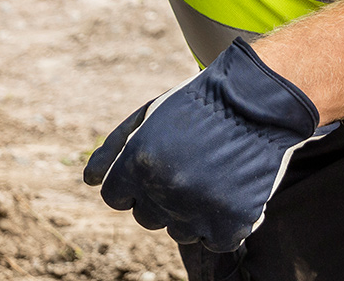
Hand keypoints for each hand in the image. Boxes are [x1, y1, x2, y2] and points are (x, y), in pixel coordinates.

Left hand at [81, 39, 333, 250]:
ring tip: (208, 176)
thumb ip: (112, 150)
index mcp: (138, 163)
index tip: (153, 167)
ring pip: (179, 232)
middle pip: (146, 218)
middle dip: (159, 197)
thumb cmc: (195, 106)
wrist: (255, 102)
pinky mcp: (232, 222)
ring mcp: (199, 210)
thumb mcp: (147, 117)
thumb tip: (88, 181)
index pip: (115, 197)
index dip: (131, 183)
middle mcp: (164, 190)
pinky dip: (220, 225)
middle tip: (185, 167)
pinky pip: (215, 241)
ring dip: (189, 212)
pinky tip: (227, 193)